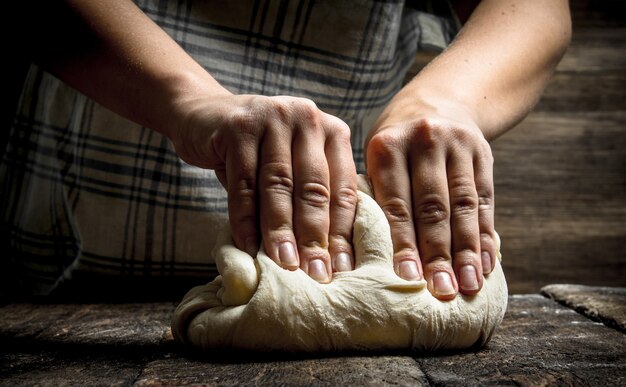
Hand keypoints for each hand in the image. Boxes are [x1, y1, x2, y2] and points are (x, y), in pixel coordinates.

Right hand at [170, 94, 357, 282]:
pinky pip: (243, 182)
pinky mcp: (237, 126)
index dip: (343, 232)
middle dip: (315, 236)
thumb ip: (311, 198)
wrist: (204, 115)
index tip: (342, 269)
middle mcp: (308, 119)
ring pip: (278, 186)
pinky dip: (244, 218)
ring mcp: (273, 117)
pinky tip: (247, 245)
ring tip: (284, 263)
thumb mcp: (291, 166)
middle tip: (316, 273)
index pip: (343, 189)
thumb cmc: (256, 152)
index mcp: (332, 132)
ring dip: (281, 230)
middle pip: (314, 188)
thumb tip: (326, 258)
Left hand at [365, 100, 495, 299]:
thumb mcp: (377, 157)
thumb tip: (371, 255)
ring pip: (464, 206)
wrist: (437, 101)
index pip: (397, 203)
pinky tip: (487, 263)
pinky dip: (486, 234)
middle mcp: (424, 141)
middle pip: (433, 207)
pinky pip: (486, 199)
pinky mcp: (484, 153)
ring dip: (467, 250)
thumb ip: (377, 195)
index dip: (403, 243)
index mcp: (388, 145)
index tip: (407, 278)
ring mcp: (458, 145)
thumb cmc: (395, 144)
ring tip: (469, 285)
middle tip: (442, 290)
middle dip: (438, 253)